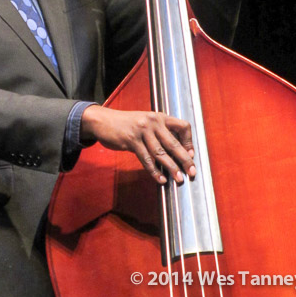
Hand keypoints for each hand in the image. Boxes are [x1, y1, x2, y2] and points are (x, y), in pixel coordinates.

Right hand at [80, 105, 195, 184]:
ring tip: (178, 179)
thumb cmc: (126, 124)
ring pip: (161, 153)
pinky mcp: (131, 140)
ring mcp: (142, 131)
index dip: (189, 141)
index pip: (183, 126)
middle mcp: (153, 122)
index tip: (190, 154)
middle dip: (185, 160)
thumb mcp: (146, 122)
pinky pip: (146, 159)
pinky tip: (160, 179)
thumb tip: (175, 152)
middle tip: (192, 172)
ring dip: (171, 168)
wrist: (103, 120)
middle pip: (174, 143)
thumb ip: (160, 133)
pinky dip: (154, 171)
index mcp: (160, 117)